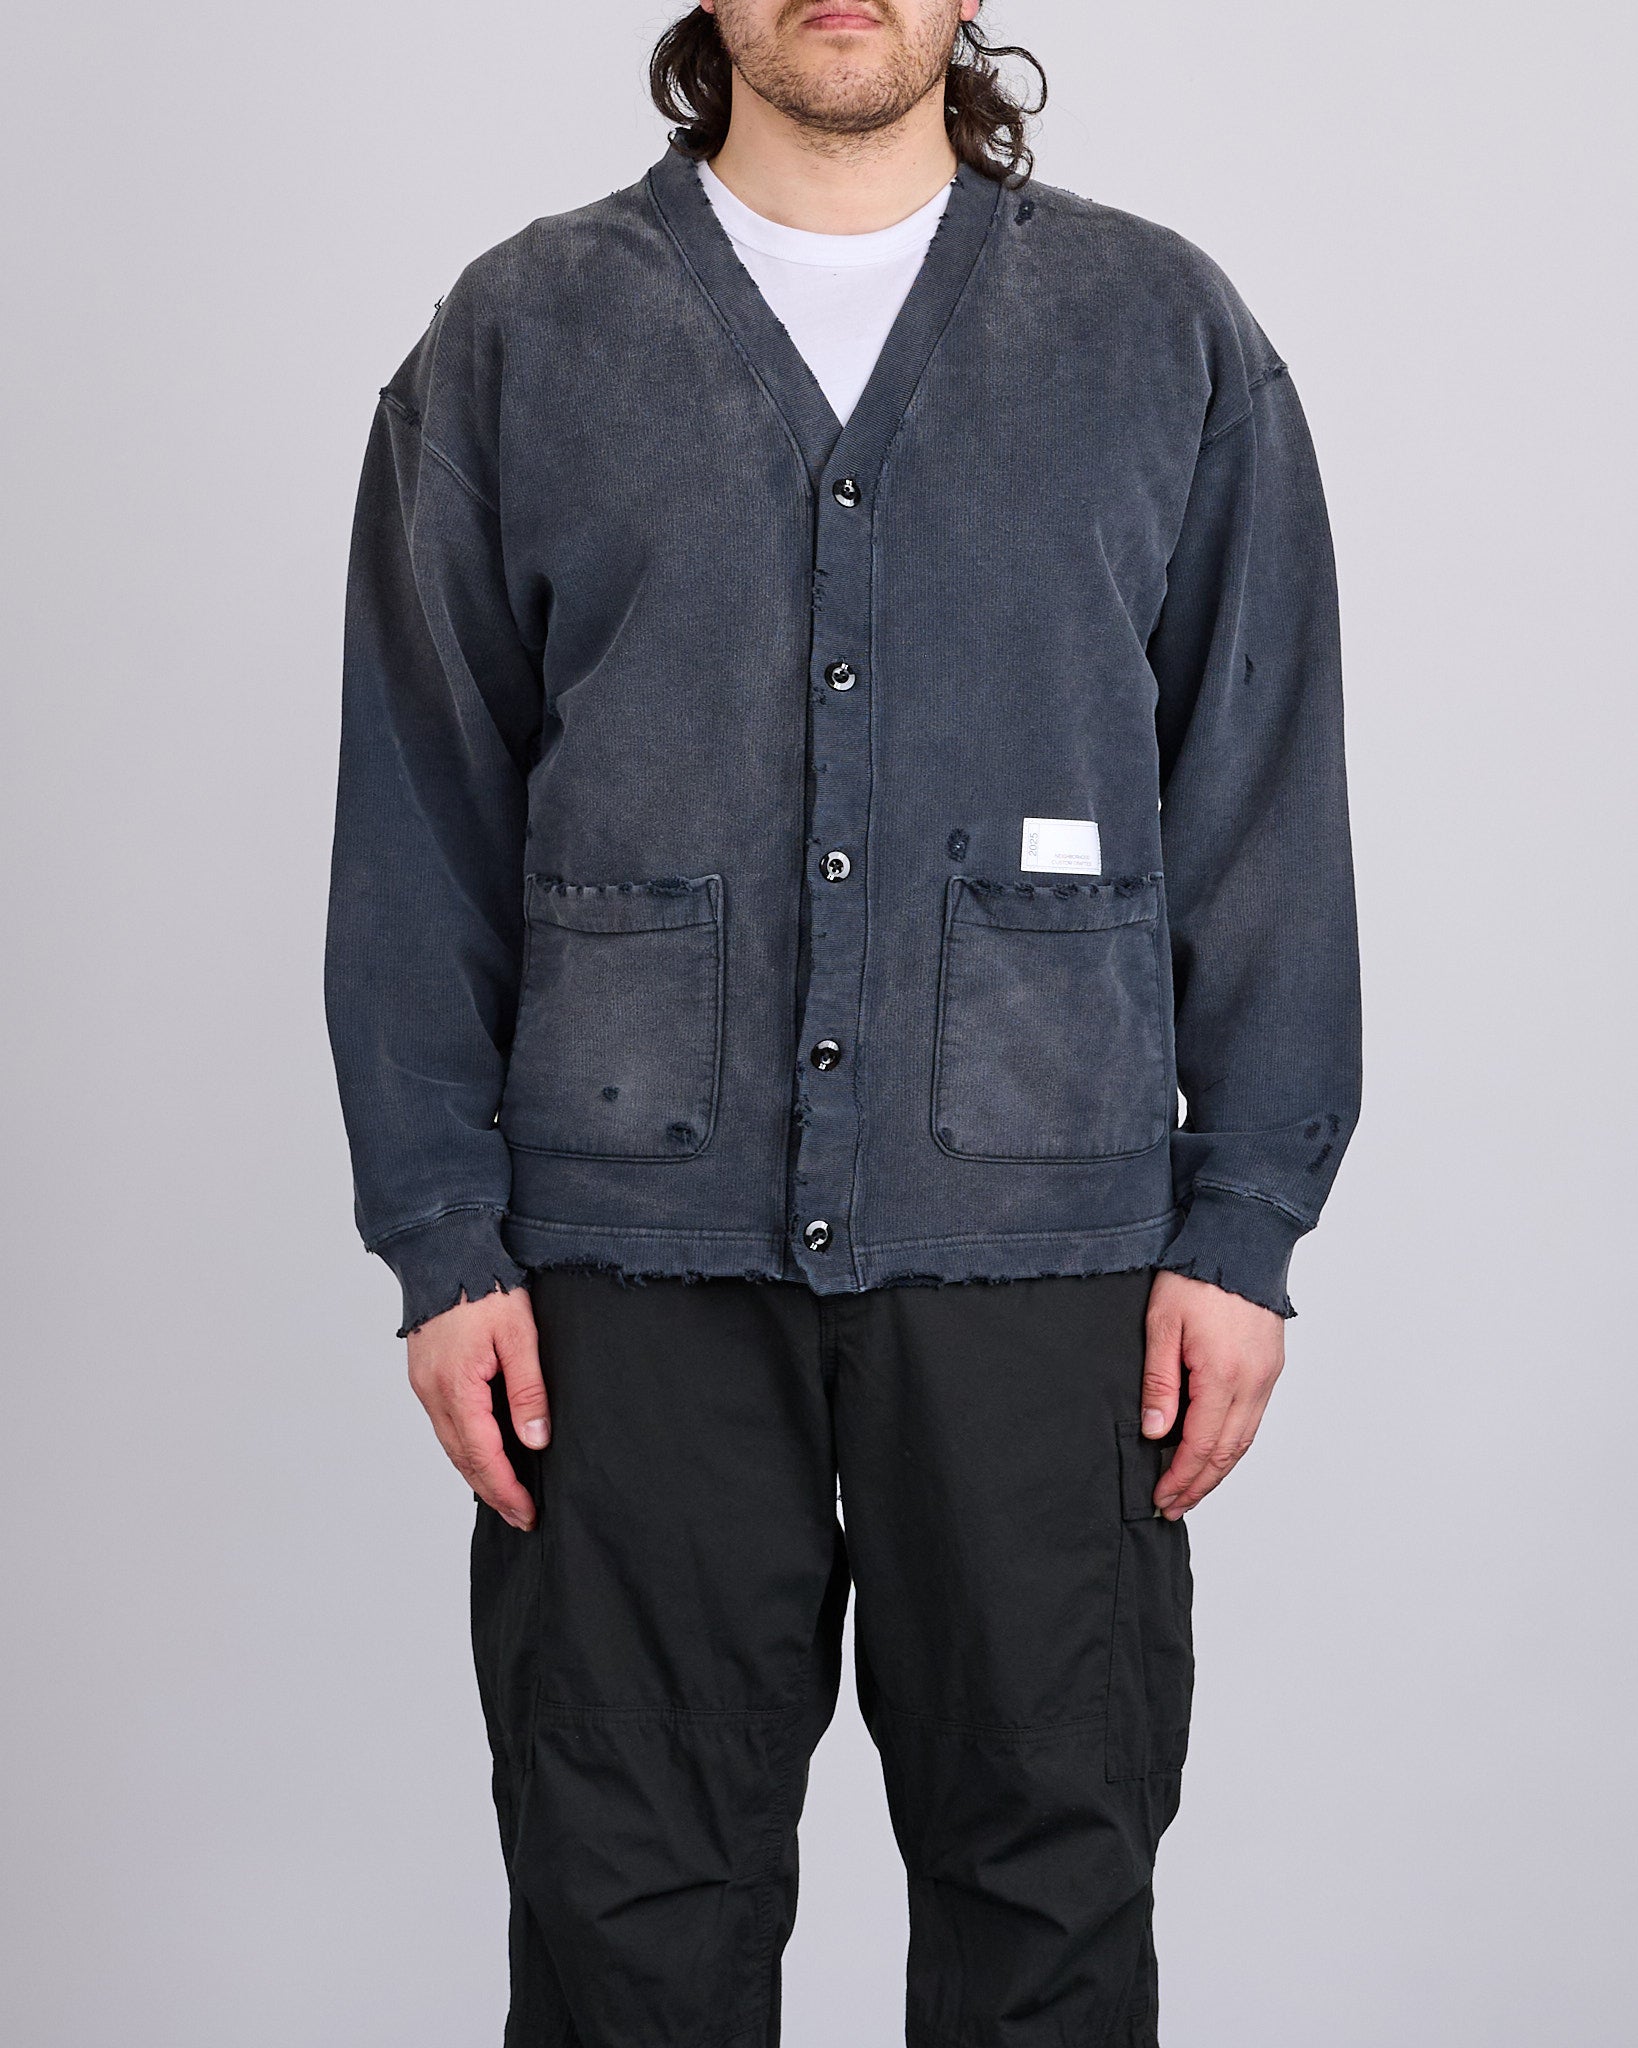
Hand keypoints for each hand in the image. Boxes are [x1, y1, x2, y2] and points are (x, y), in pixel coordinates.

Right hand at [405, 1287, 548, 1530]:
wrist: (445, 1250)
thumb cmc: (484, 1286)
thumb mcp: (519, 1335)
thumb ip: (528, 1390)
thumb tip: (535, 1440)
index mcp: (456, 1387)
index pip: (482, 1455)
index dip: (505, 1489)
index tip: (527, 1513)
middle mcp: (432, 1392)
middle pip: (462, 1458)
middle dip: (492, 1491)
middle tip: (520, 1516)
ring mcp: (424, 1384)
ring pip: (450, 1444)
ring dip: (477, 1472)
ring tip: (505, 1494)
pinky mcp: (425, 1374)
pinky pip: (444, 1423)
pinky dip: (464, 1446)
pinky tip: (482, 1453)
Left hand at [1141, 1270, 1284, 1519]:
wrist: (1240, 1240)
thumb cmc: (1196, 1276)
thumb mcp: (1161, 1326)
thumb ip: (1159, 1383)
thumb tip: (1154, 1432)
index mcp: (1223, 1376)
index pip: (1201, 1446)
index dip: (1181, 1478)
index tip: (1161, 1498)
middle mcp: (1253, 1383)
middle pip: (1227, 1453)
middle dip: (1199, 1485)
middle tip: (1173, 1507)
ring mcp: (1267, 1376)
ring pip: (1245, 1440)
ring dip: (1219, 1470)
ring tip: (1192, 1490)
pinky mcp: (1272, 1366)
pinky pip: (1255, 1419)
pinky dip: (1235, 1445)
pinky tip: (1216, 1452)